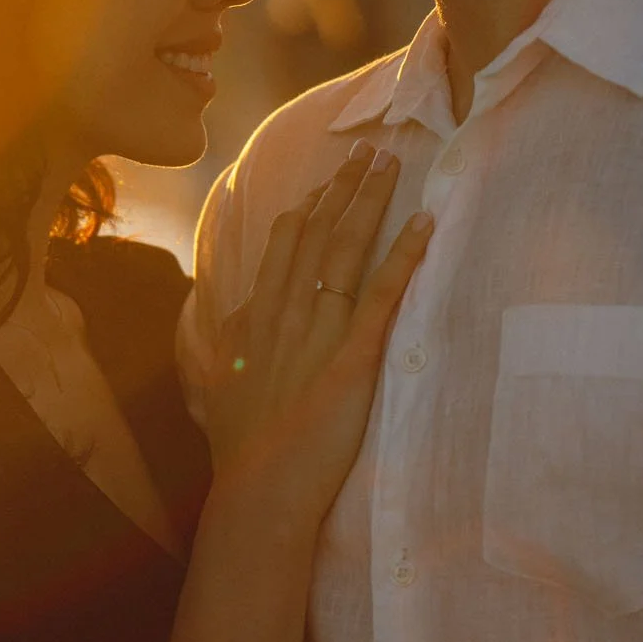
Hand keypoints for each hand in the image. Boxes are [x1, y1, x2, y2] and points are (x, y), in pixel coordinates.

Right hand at [202, 140, 430, 523]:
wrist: (258, 489)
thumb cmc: (241, 450)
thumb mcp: (219, 387)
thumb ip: (224, 348)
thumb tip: (227, 320)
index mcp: (255, 320)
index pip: (282, 249)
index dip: (306, 211)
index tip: (323, 184)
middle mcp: (284, 314)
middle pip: (314, 234)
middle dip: (340, 189)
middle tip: (366, 151)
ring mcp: (318, 333)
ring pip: (344, 250)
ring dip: (369, 203)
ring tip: (391, 165)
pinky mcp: (353, 358)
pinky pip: (381, 295)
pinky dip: (404, 256)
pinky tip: (423, 224)